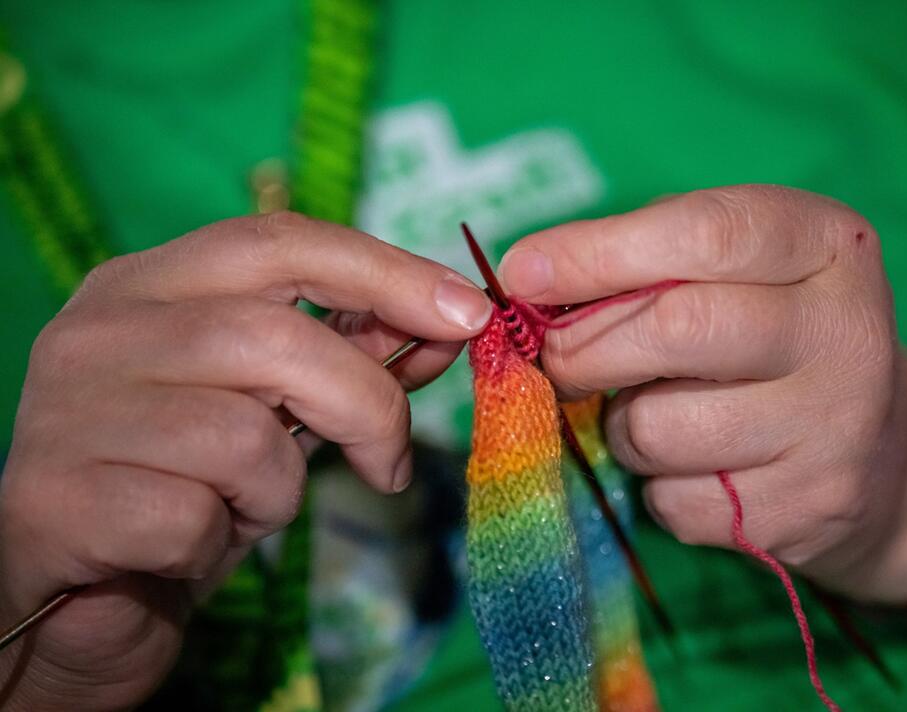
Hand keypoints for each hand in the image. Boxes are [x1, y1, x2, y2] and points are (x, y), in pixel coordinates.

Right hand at [0, 212, 491, 709]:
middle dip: (367, 404)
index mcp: (149, 285)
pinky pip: (194, 516)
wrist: (78, 592)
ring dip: (278, 487)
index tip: (467, 313)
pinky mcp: (53, 500)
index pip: (280, 242)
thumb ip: (347, 355)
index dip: (386, 272)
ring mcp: (67, 410)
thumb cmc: (187, 485)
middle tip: (391, 462)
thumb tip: (447, 321)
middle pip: (278, 336)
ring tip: (243, 506)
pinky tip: (185, 545)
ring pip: (244, 435)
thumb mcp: (273, 409)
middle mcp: (99, 329)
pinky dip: (219, 540)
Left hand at [499, 185, 906, 604]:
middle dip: (582, 348)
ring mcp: (834, 428)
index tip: (522, 271)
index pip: (702, 234)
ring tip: (653, 411)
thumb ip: (645, 260)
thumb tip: (527, 279)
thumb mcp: (735, 269)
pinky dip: (654, 484)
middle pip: (673, 330)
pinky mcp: (808, 510)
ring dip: (620, 425)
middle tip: (556, 356)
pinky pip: (673, 502)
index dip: (596, 253)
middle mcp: (844, 331)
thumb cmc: (772, 337)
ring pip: (656, 428)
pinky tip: (696, 464)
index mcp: (824, 245)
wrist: (882, 453)